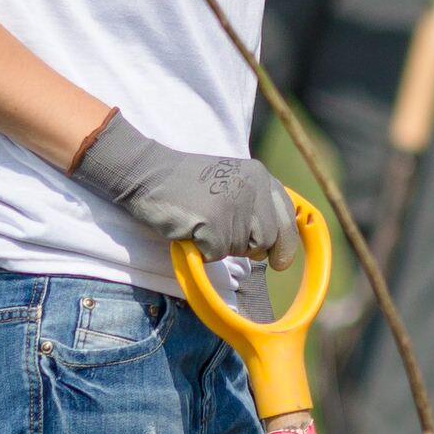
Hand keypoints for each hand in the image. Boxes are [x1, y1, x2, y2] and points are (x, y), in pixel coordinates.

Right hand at [74, 116, 298, 264]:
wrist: (146, 173)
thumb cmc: (186, 184)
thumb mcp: (230, 181)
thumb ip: (255, 203)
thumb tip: (273, 246)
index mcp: (260, 176)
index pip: (286, 217)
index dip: (285, 242)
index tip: (281, 261)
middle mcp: (253, 188)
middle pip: (269, 239)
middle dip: (250, 249)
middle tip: (224, 238)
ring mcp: (233, 205)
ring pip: (241, 249)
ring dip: (222, 247)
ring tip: (202, 225)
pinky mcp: (213, 222)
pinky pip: (216, 254)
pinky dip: (202, 251)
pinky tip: (190, 230)